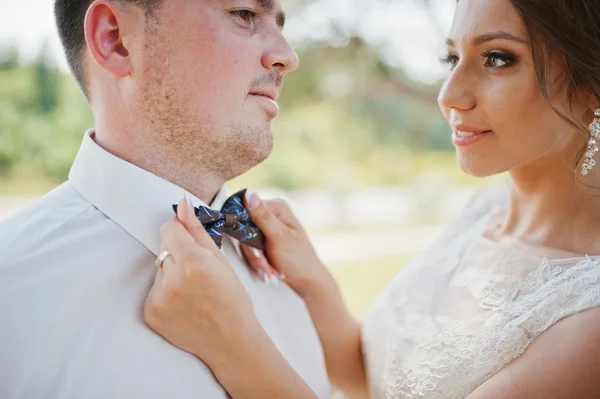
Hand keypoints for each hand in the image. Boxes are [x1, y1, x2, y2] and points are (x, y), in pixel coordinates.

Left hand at [143, 197, 260, 368]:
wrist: (230, 341)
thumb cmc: (232, 299)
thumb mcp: (220, 261)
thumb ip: (197, 230)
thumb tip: (182, 204)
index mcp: (194, 263)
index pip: (169, 229)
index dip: (180, 231)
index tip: (190, 239)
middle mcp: (173, 280)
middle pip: (164, 248)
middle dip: (179, 253)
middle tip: (198, 272)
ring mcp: (159, 298)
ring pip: (159, 269)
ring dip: (172, 273)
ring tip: (193, 290)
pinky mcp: (150, 312)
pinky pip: (153, 289)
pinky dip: (166, 292)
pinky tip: (184, 303)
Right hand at [241, 190, 329, 297]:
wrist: (306, 280)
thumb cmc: (298, 257)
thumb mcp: (279, 236)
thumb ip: (262, 216)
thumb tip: (248, 193)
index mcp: (276, 207)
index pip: (245, 211)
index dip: (245, 232)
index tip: (256, 251)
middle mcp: (270, 215)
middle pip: (244, 230)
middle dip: (254, 252)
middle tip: (266, 264)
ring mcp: (266, 229)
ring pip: (246, 244)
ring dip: (257, 261)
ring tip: (271, 270)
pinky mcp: (263, 242)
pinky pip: (250, 251)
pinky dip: (259, 263)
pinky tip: (270, 270)